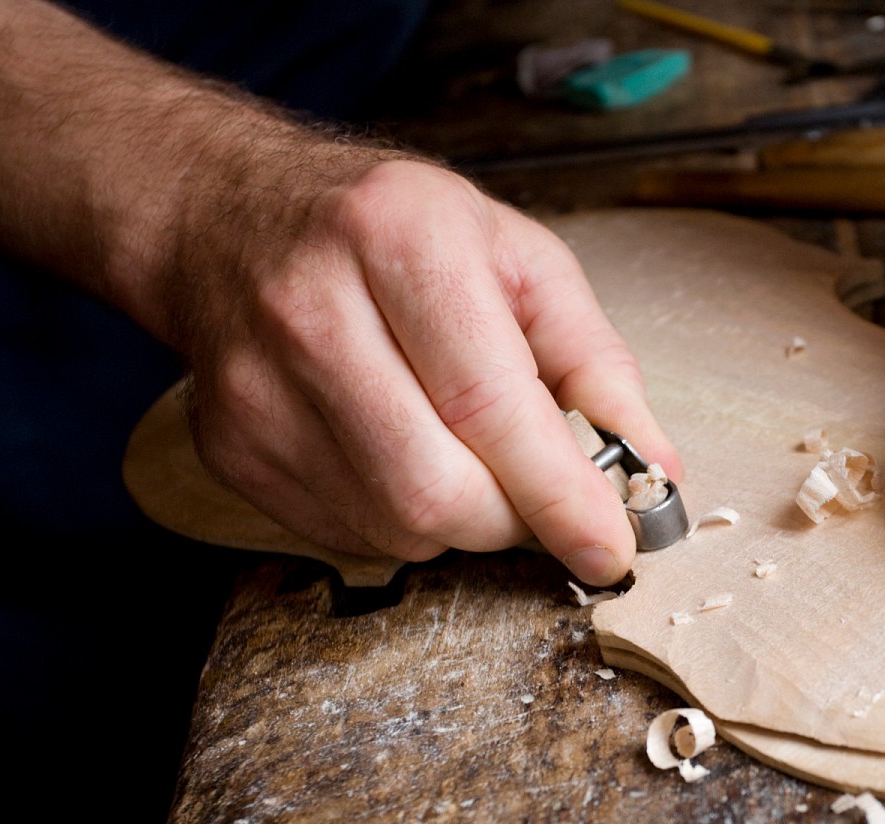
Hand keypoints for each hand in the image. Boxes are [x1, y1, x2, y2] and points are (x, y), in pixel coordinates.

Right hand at [169, 151, 679, 584]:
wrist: (228, 217)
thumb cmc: (393, 233)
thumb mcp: (518, 259)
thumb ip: (597, 363)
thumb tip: (656, 468)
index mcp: (399, 239)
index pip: (489, 406)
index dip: (560, 494)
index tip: (612, 545)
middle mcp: (312, 310)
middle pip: (436, 489)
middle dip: (514, 520)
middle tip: (543, 497)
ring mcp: (258, 386)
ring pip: (394, 527)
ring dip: (461, 523)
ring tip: (468, 457)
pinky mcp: (231, 447)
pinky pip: (348, 535)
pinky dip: (401, 523)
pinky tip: (403, 456)